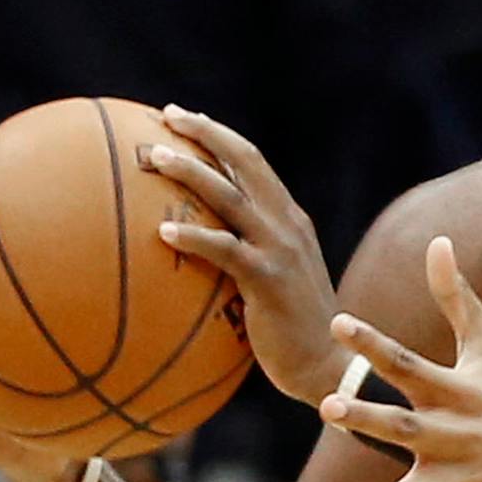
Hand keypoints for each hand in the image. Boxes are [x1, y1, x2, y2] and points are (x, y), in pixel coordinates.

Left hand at [143, 106, 342, 402]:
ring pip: (231, 196)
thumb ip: (246, 258)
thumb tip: (196, 254)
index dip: (220, 136)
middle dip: (205, 133)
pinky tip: (161, 232)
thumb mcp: (274, 283)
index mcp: (290, 221)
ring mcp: (280, 250)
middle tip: (166, 115)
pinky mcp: (269, 280)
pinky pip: (225, 250)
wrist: (328, 366)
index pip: (254, 164)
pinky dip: (194, 237)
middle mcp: (288, 225)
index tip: (184, 118)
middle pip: (246, 162)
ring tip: (153, 157)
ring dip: (191, 171)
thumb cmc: (292, 333)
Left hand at [319, 237, 481, 481]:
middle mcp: (452, 433)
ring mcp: (461, 476)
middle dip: (368, 418)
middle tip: (332, 407)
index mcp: (452, 390)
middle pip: (403, 425)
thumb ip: (454, 295)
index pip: (407, 360)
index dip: (373, 341)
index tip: (339, 322)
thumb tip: (437, 241)